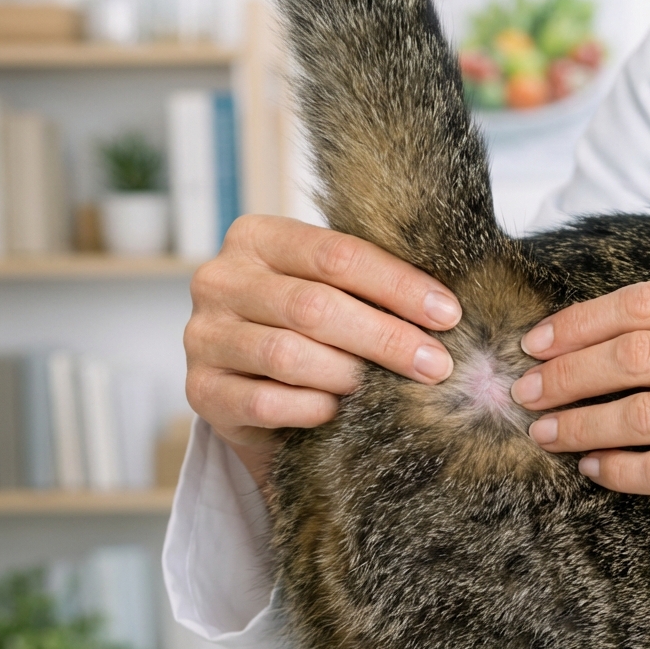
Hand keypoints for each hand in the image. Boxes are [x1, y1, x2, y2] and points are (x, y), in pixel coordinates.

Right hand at [185, 215, 461, 484]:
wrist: (251, 382)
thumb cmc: (309, 326)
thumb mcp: (333, 289)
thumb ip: (371, 283)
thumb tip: (446, 308)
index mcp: (257, 237)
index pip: (336, 254)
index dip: (398, 285)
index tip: (448, 314)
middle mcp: (220, 280)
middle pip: (315, 306)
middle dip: (386, 337)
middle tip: (436, 364)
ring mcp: (203, 336)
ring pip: (288, 354)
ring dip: (348, 375)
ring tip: (385, 389)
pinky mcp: (201, 390)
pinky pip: (264, 402)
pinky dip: (311, 408)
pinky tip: (337, 411)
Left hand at [510, 280, 649, 588]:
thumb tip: (598, 336)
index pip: (645, 301)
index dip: (578, 322)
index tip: (535, 343)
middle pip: (633, 352)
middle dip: (564, 373)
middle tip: (525, 393)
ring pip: (641, 412)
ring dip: (579, 425)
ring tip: (544, 433)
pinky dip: (617, 470)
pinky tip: (593, 469)